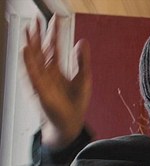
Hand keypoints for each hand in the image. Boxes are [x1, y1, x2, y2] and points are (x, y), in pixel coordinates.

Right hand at [22, 15, 90, 148]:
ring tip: (28, 31)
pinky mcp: (39, 90)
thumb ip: (82, 61)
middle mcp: (46, 73)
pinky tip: (26, 51)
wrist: (71, 124)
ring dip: (30, 44)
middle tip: (36, 19)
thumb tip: (82, 43)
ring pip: (33, 59)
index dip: (54, 33)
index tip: (55, 19)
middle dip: (38, 34)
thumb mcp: (84, 79)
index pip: (54, 46)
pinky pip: (32, 74)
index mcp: (56, 69)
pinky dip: (29, 63)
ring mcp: (41, 81)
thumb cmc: (75, 104)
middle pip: (40, 49)